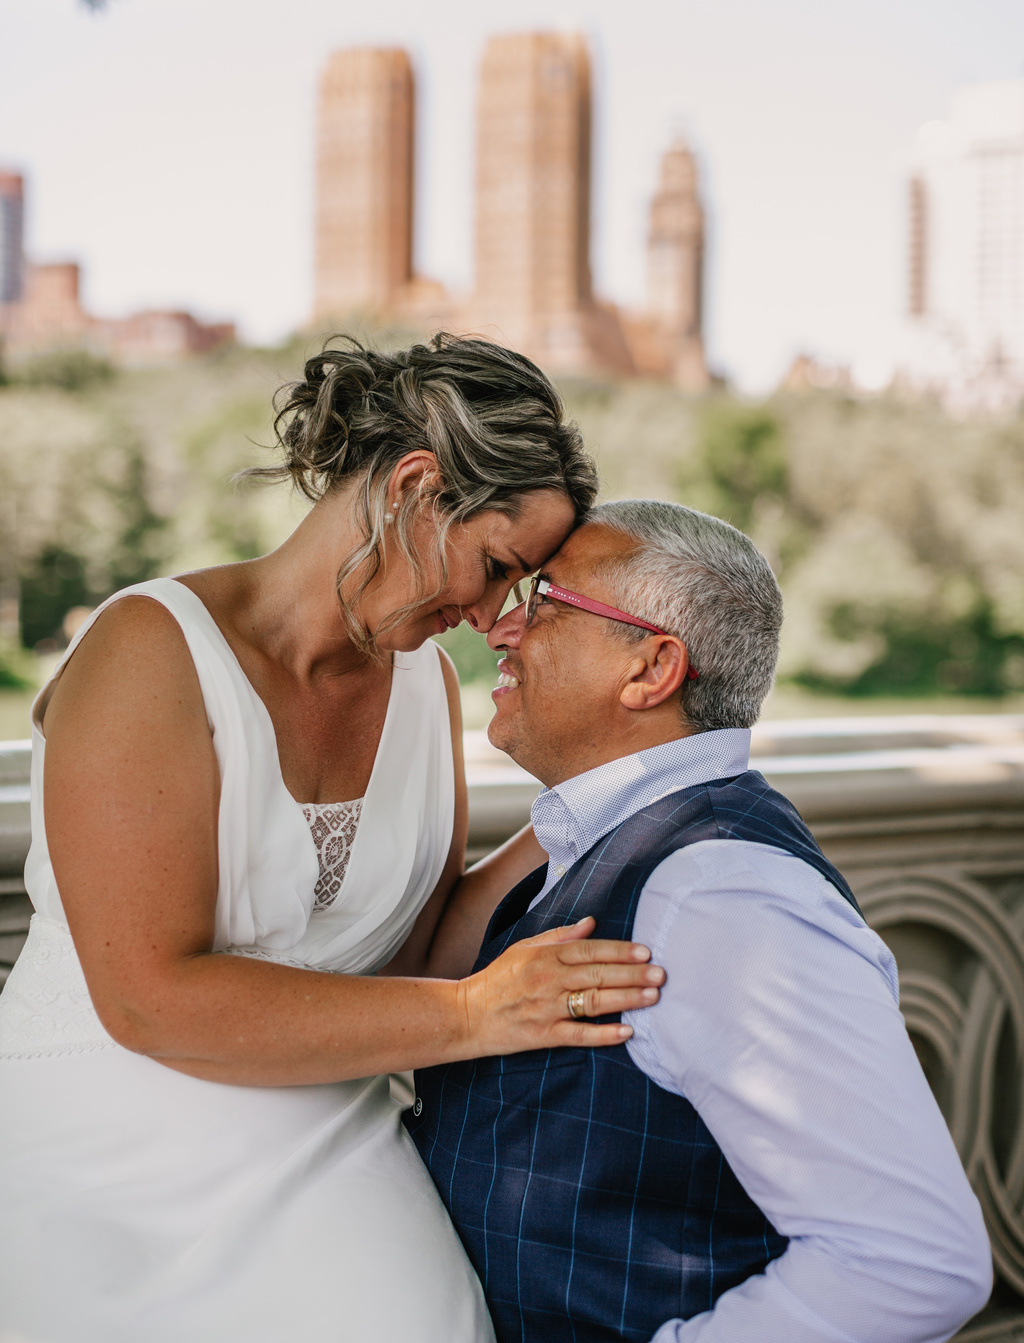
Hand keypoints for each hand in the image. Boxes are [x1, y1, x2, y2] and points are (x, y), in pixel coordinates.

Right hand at [458, 916, 664, 1056]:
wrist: (467, 1014)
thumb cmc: (498, 978)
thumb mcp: (524, 948)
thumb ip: (560, 936)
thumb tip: (592, 923)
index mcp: (545, 956)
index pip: (590, 950)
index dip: (619, 951)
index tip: (645, 952)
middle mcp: (548, 980)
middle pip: (598, 974)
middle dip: (632, 974)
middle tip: (661, 974)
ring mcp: (547, 1008)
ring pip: (593, 1002)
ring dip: (626, 999)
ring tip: (652, 997)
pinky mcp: (544, 1035)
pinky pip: (578, 1035)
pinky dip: (603, 1034)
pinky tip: (627, 1032)